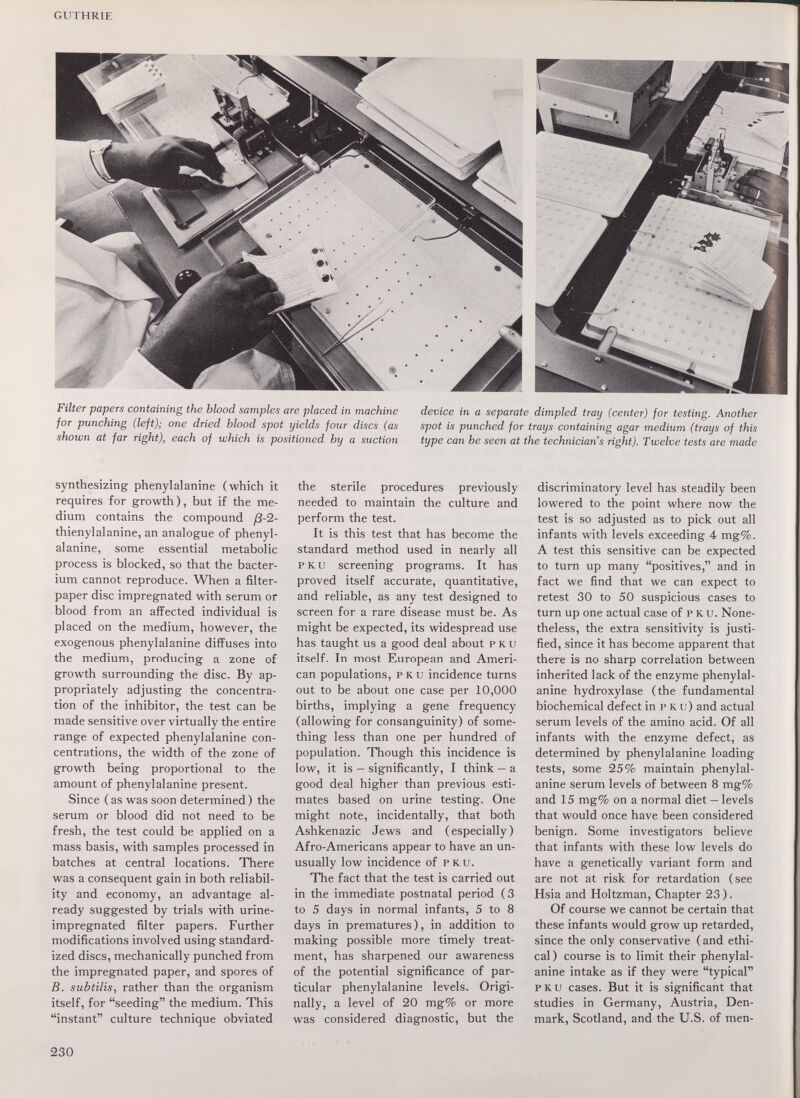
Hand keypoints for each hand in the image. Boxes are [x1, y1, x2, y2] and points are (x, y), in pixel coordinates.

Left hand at [103, 136, 223, 188]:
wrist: (129, 159)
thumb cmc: (145, 171)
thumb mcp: (168, 183)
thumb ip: (189, 184)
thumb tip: (204, 183)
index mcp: (176, 153)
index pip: (202, 161)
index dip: (212, 172)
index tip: (217, 179)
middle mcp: (177, 142)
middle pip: (205, 148)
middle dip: (215, 161)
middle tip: (219, 172)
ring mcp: (175, 138)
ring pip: (199, 143)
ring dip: (208, 155)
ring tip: (212, 167)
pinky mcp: (172, 138)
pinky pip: (191, 142)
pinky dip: (199, 151)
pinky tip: (199, 161)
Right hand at [140, 260, 283, 386]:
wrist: (184, 343)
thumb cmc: (186, 319)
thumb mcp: (201, 289)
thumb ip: (220, 284)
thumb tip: (234, 283)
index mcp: (224, 278)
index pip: (249, 267)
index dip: (254, 273)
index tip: (256, 277)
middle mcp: (239, 290)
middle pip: (263, 281)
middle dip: (266, 285)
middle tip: (268, 289)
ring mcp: (249, 309)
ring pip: (273, 298)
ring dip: (274, 299)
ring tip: (274, 302)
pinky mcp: (254, 329)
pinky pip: (272, 320)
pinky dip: (270, 319)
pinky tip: (266, 320)